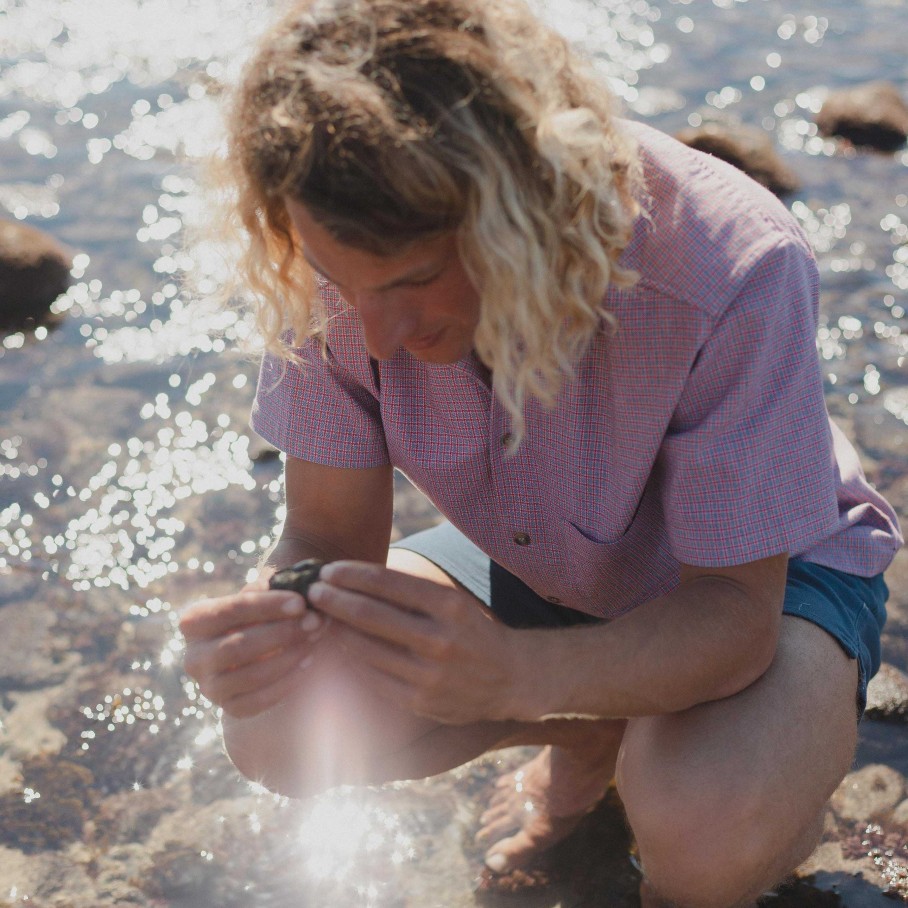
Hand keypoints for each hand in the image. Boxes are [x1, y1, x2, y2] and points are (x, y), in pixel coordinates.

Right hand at [179, 578, 325, 717]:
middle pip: (238, 646)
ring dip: (289, 656)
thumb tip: (298, 591)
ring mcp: (210, 687)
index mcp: (194, 622)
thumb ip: (271, 593)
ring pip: (250, 675)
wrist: (251, 655)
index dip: (267, 605)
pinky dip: (288, 681)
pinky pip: (260, 700)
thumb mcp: (258, 598)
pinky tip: (309, 661)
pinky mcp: (230, 708)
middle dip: (282, 633)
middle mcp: (194, 658)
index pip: (230, 610)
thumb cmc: (256, 616)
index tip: (300, 602)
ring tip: (314, 639)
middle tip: (314, 621)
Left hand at [308, 561, 523, 724]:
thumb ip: (411, 592)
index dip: (351, 574)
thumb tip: (358, 576)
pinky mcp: (422, 703)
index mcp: (450, 605)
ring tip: (322, 617)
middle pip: (370, 614)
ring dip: (338, 630)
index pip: (387, 583)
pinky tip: (342, 647)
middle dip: (334, 599)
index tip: (328, 569)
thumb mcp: (452, 602)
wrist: (511, 677)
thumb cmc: (472, 630)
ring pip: (366, 648)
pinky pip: (374, 677)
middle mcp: (440, 639)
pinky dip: (354, 660)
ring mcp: (430, 675)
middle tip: (313, 591)